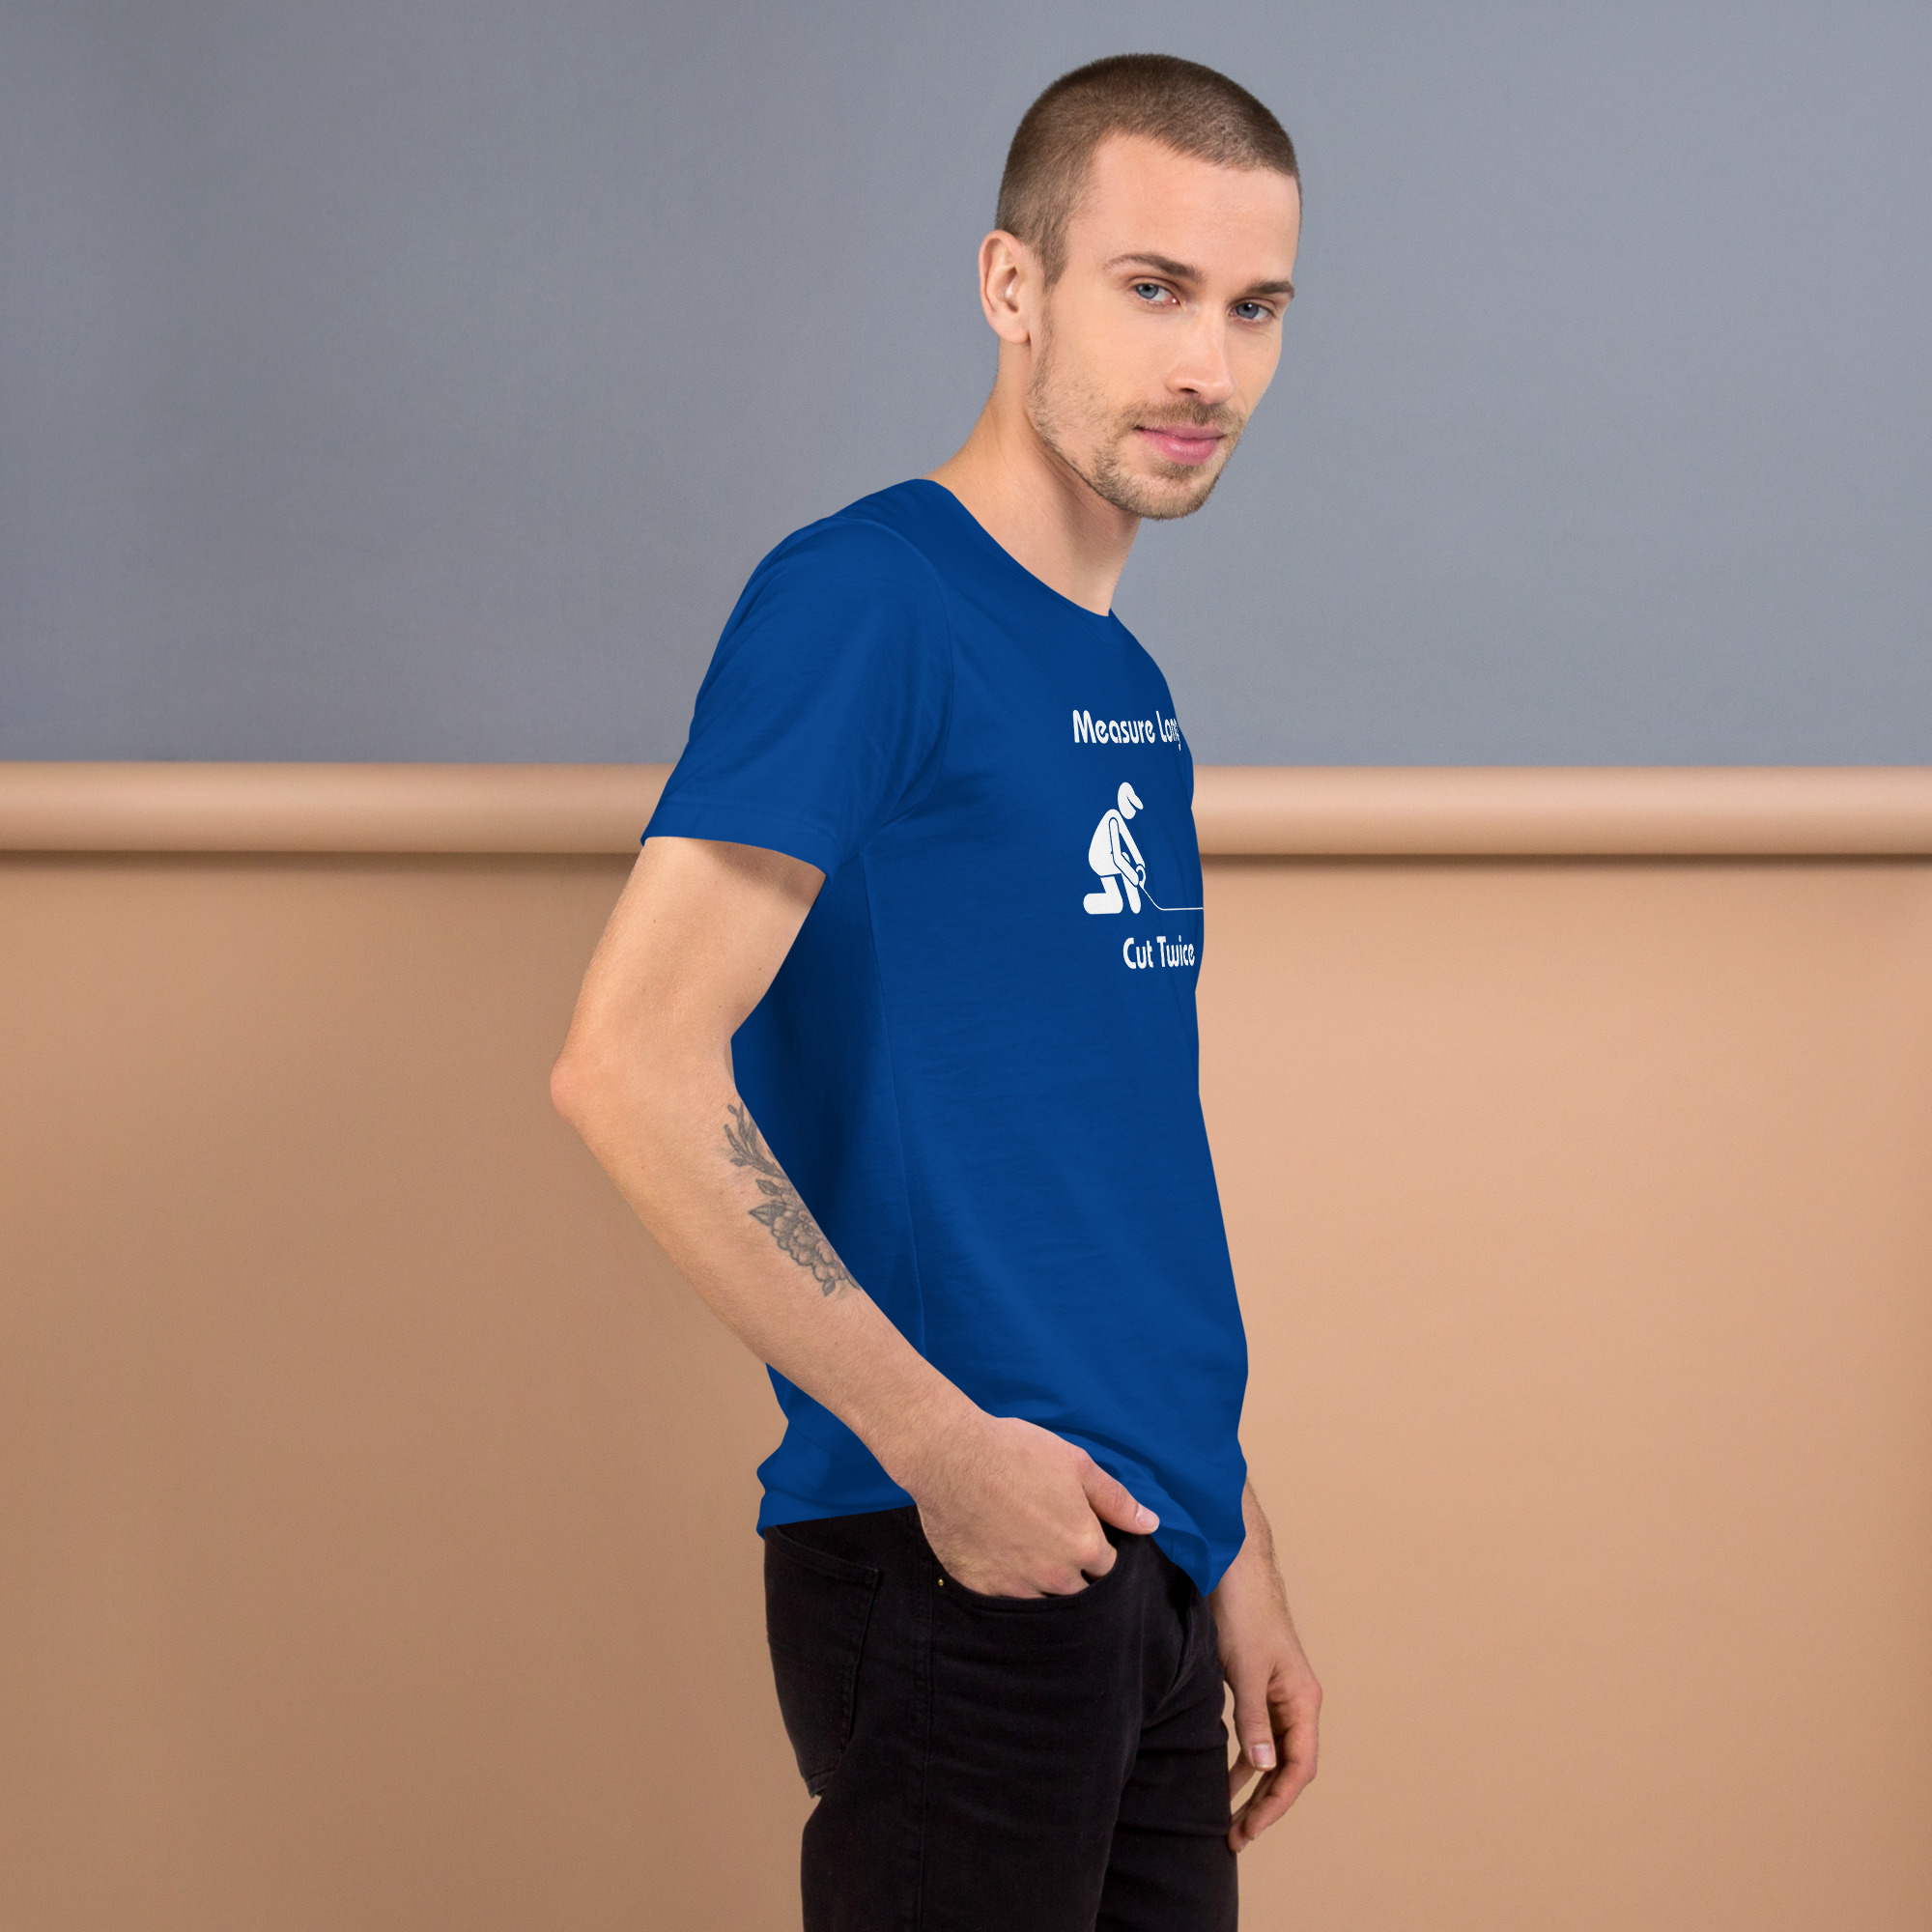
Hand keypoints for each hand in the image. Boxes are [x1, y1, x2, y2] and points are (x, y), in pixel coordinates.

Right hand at [906, 1411, 1158, 1597]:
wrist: (951, 1457)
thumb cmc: (1016, 1453)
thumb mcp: (1076, 1464)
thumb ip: (1116, 1500)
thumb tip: (1150, 1524)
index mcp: (1084, 1547)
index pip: (1107, 1567)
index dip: (1097, 1549)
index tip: (1081, 1533)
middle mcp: (1055, 1577)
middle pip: (1078, 1592)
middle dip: (1074, 1573)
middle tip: (1053, 1543)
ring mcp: (1017, 1587)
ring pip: (1044, 1602)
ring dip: (1042, 1584)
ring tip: (1026, 1552)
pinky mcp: (983, 1590)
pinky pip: (1006, 1603)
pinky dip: (1009, 1587)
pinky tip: (1000, 1560)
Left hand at [1209, 1520, 1321, 1851]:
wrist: (1232, 1560)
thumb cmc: (1244, 1609)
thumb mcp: (1245, 1669)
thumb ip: (1254, 1720)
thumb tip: (1264, 1768)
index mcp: (1303, 1698)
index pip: (1299, 1768)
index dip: (1275, 1805)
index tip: (1247, 1831)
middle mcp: (1295, 1698)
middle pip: (1287, 1766)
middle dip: (1263, 1804)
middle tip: (1232, 1836)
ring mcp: (1276, 1688)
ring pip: (1269, 1750)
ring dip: (1250, 1783)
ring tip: (1223, 1814)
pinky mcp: (1255, 1678)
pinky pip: (1254, 1729)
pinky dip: (1241, 1754)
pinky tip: (1220, 1770)